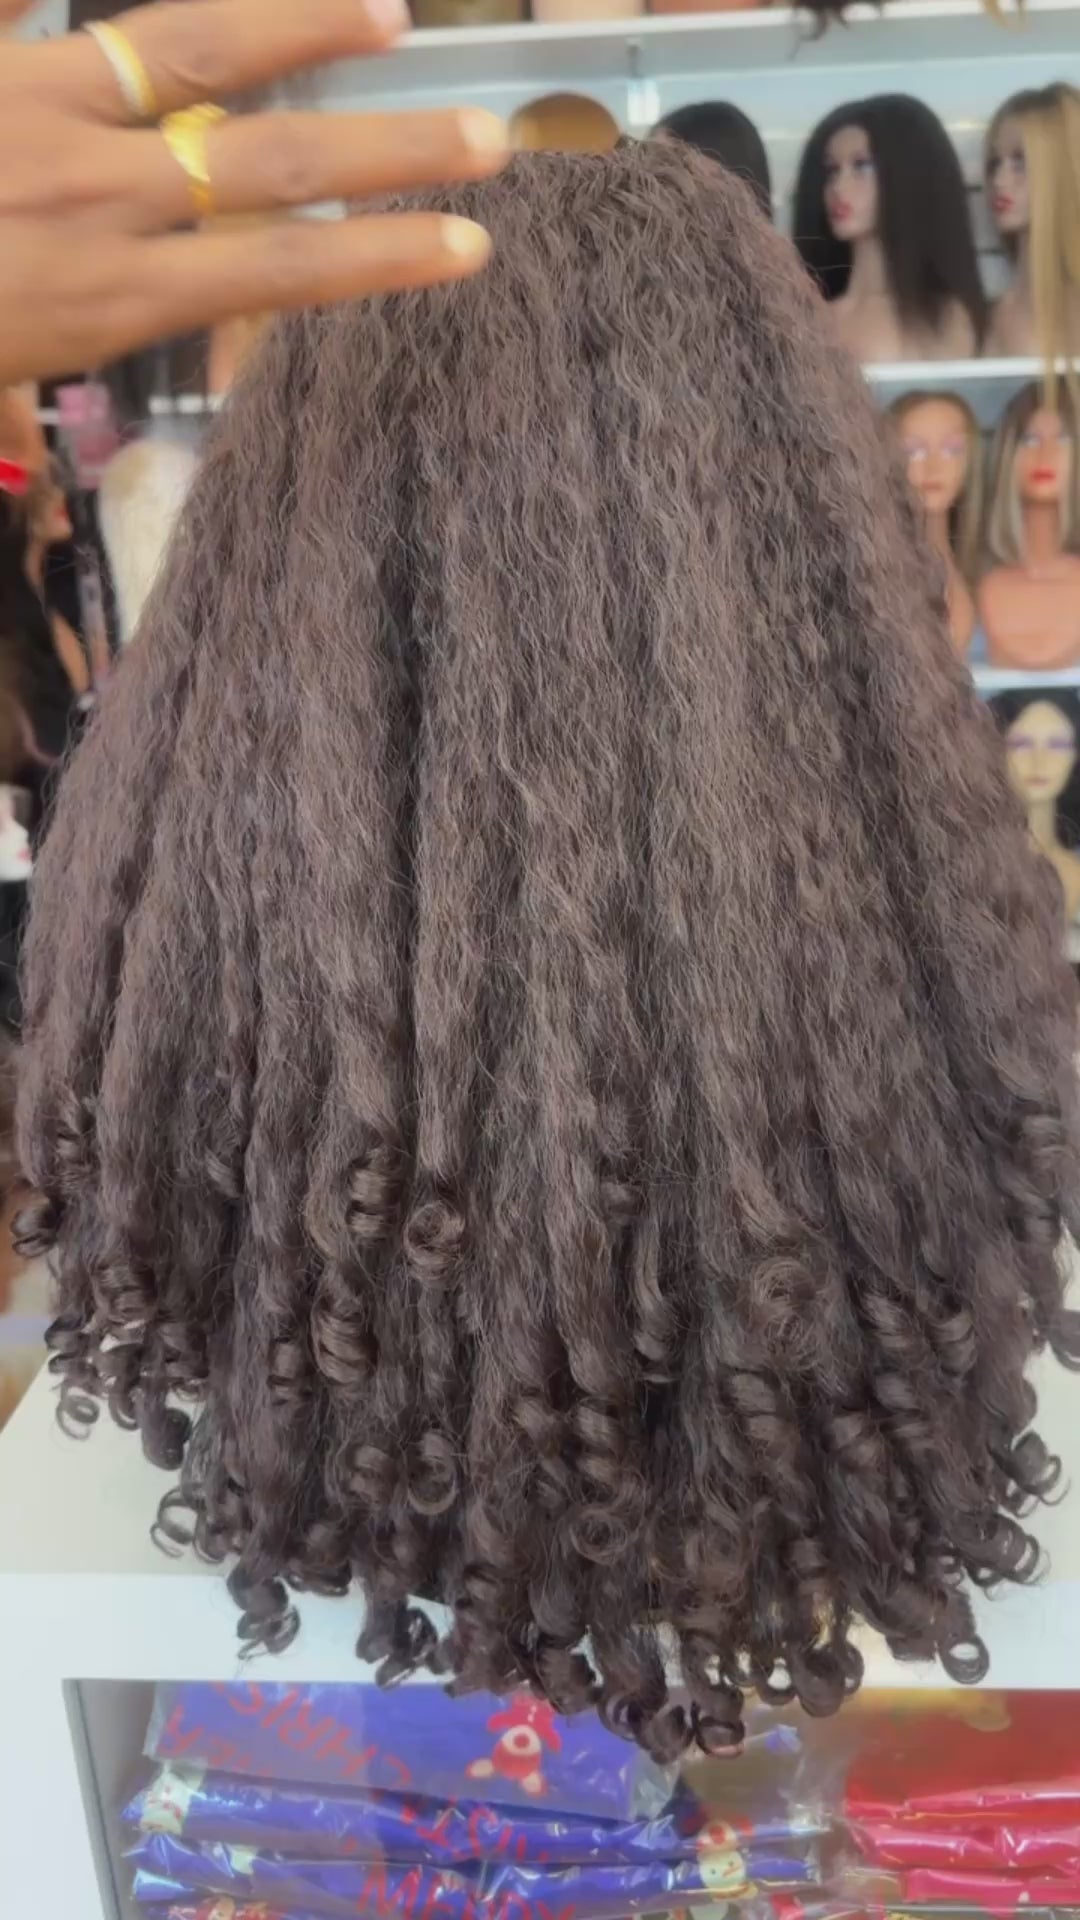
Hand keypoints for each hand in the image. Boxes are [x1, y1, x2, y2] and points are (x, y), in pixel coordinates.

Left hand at [0, 0, 507, 385]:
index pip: (276, 268)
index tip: (467, 246)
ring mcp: (39, 106)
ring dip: (298, 22)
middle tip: (483, 133)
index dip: (379, 255)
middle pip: (269, 157)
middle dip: (388, 146)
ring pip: (188, 45)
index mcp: (107, 294)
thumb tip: (56, 423)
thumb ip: (35, 398)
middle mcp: (98, 192)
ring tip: (386, 9)